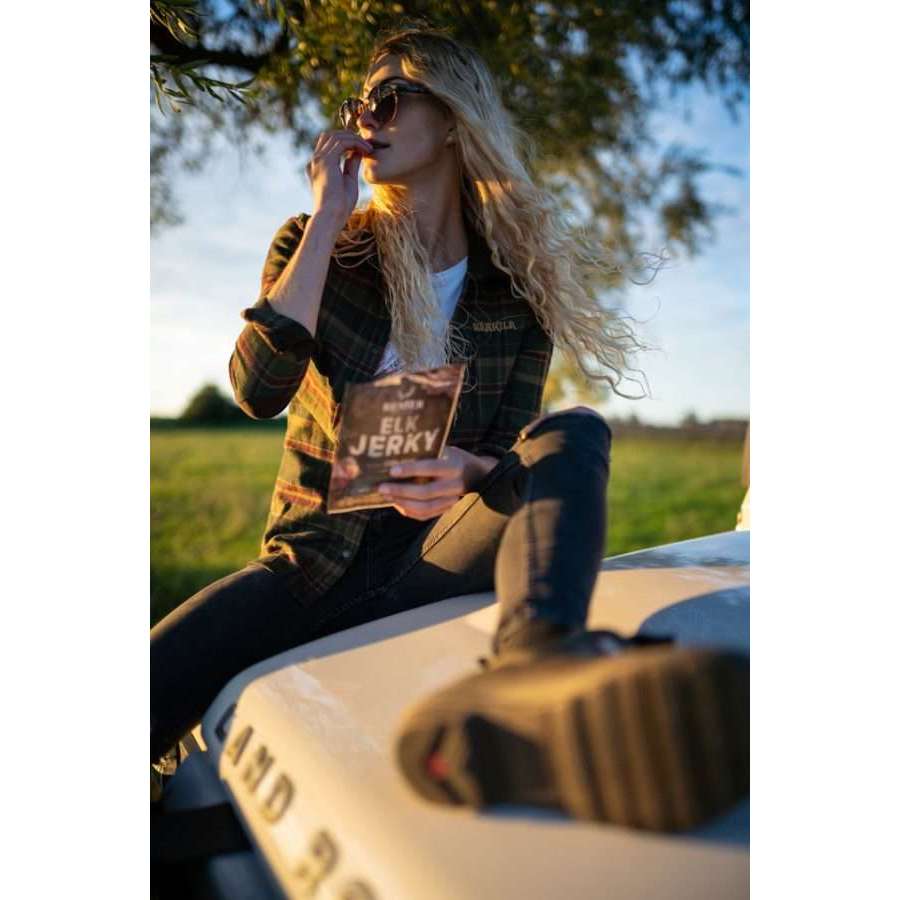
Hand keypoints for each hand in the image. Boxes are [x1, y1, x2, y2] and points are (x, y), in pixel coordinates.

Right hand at [306, 129, 374, 227]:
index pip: (329, 143)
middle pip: (330, 135)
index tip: (363, 148)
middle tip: (367, 145)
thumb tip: (357, 152)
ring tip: (369, 148)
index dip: (346, 141)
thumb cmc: (340, 206)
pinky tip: (366, 151)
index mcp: (318, 167)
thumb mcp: (349, 181)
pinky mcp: (325, 161)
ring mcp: (318, 160)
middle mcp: (315, 161)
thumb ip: (350, 165)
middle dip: (350, 135)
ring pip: (337, 136)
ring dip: (355, 139)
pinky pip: (342, 142)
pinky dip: (355, 143)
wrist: (331, 217)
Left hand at [377, 446, 496, 520]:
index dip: (411, 470)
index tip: (392, 470)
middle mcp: (454, 484)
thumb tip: (393, 455)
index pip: (430, 468)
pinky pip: (426, 515)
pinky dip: (409, 511)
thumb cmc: (450, 457)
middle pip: (426, 492)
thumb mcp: (443, 449)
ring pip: (425, 507)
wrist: (474, 473)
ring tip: (386, 496)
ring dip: (403, 503)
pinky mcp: (447, 509)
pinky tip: (397, 503)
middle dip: (401, 491)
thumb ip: (425, 453)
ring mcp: (451, 500)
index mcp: (453, 465)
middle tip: (382, 488)